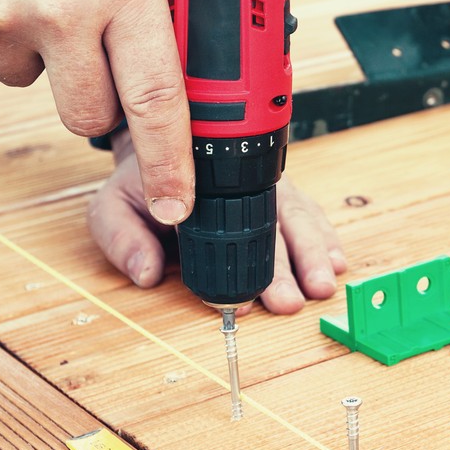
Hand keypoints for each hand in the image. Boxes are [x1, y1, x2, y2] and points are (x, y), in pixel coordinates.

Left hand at [88, 130, 348, 313]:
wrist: (160, 149)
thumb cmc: (137, 187)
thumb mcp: (112, 208)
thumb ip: (122, 239)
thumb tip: (146, 273)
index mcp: (197, 186)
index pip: (221, 227)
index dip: (234, 265)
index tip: (239, 299)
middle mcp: (238, 183)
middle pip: (269, 224)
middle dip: (283, 267)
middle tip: (291, 300)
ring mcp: (265, 184)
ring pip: (297, 215)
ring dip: (313, 253)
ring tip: (323, 284)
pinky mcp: (283, 189)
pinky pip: (310, 210)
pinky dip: (326, 236)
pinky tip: (337, 260)